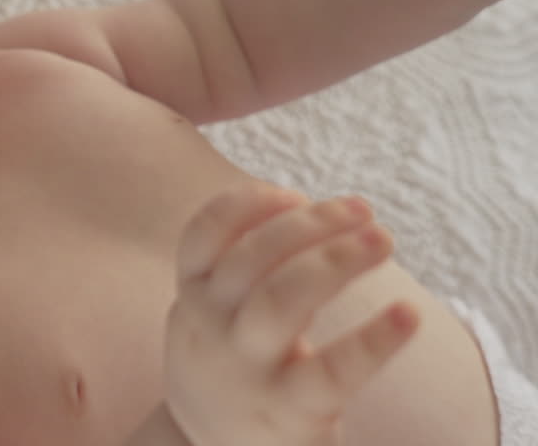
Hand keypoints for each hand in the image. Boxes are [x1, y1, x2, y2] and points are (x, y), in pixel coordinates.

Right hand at [162, 185, 419, 445]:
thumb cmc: (228, 366)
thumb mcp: (208, 316)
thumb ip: (237, 267)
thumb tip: (307, 210)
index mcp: (194, 297)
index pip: (203, 235)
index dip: (246, 205)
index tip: (293, 192)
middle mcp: (211, 327)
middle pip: (252, 259)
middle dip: (309, 224)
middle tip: (363, 210)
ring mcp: (247, 368)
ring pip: (281, 300)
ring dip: (335, 259)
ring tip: (382, 239)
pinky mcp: (289, 408)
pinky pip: (331, 370)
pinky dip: (373, 339)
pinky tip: (408, 314)